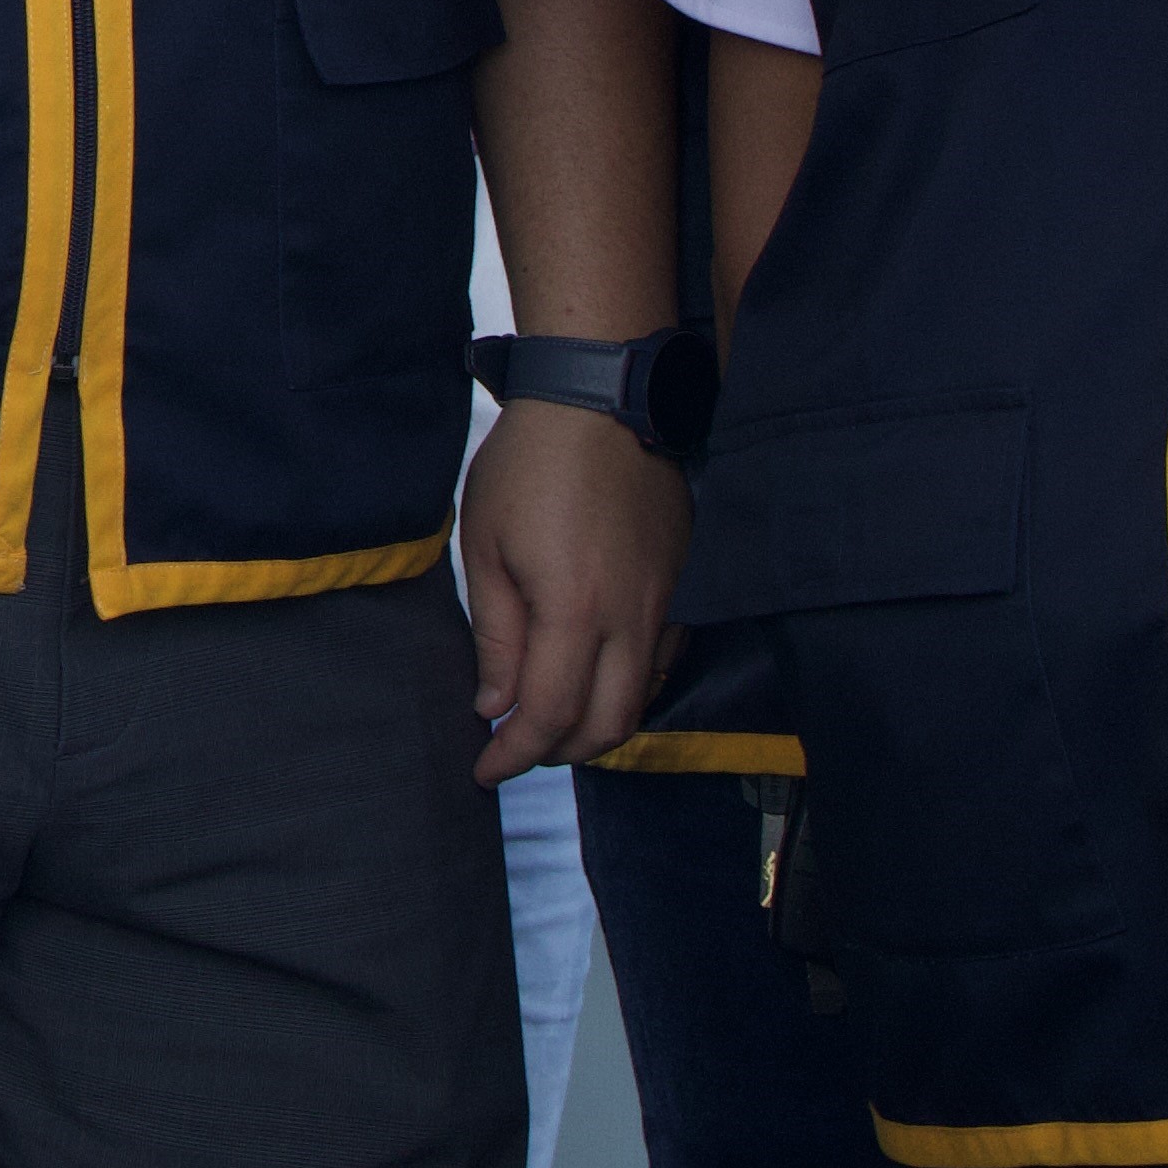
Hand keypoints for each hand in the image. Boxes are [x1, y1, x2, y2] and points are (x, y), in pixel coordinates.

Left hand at [457, 395, 681, 785]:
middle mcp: (633, 619)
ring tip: (545, 719)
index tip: (484, 770)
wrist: (601, 398)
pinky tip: (591, 678)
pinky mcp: (683, 584)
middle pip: (607, 728)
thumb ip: (495, 635)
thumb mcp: (486, 546)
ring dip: (594, 726)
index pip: (551, 717)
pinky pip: (661, 662)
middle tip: (514, 750)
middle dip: (557, 753)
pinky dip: (625, 689)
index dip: (515, 754)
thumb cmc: (529, 465)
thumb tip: (495, 706)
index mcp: (576, 612)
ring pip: (640, 700)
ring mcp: (667, 603)